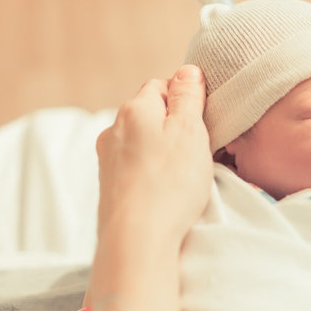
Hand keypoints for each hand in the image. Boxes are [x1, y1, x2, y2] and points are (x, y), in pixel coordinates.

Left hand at [95, 65, 212, 249]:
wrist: (137, 238)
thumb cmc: (169, 183)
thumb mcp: (189, 130)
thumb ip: (188, 97)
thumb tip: (187, 71)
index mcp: (134, 109)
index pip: (161, 86)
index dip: (185, 100)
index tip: (202, 121)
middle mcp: (114, 129)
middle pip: (150, 115)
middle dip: (173, 126)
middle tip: (197, 149)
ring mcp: (108, 159)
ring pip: (142, 142)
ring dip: (162, 151)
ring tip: (183, 175)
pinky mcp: (110, 186)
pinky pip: (136, 167)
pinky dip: (151, 173)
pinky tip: (165, 191)